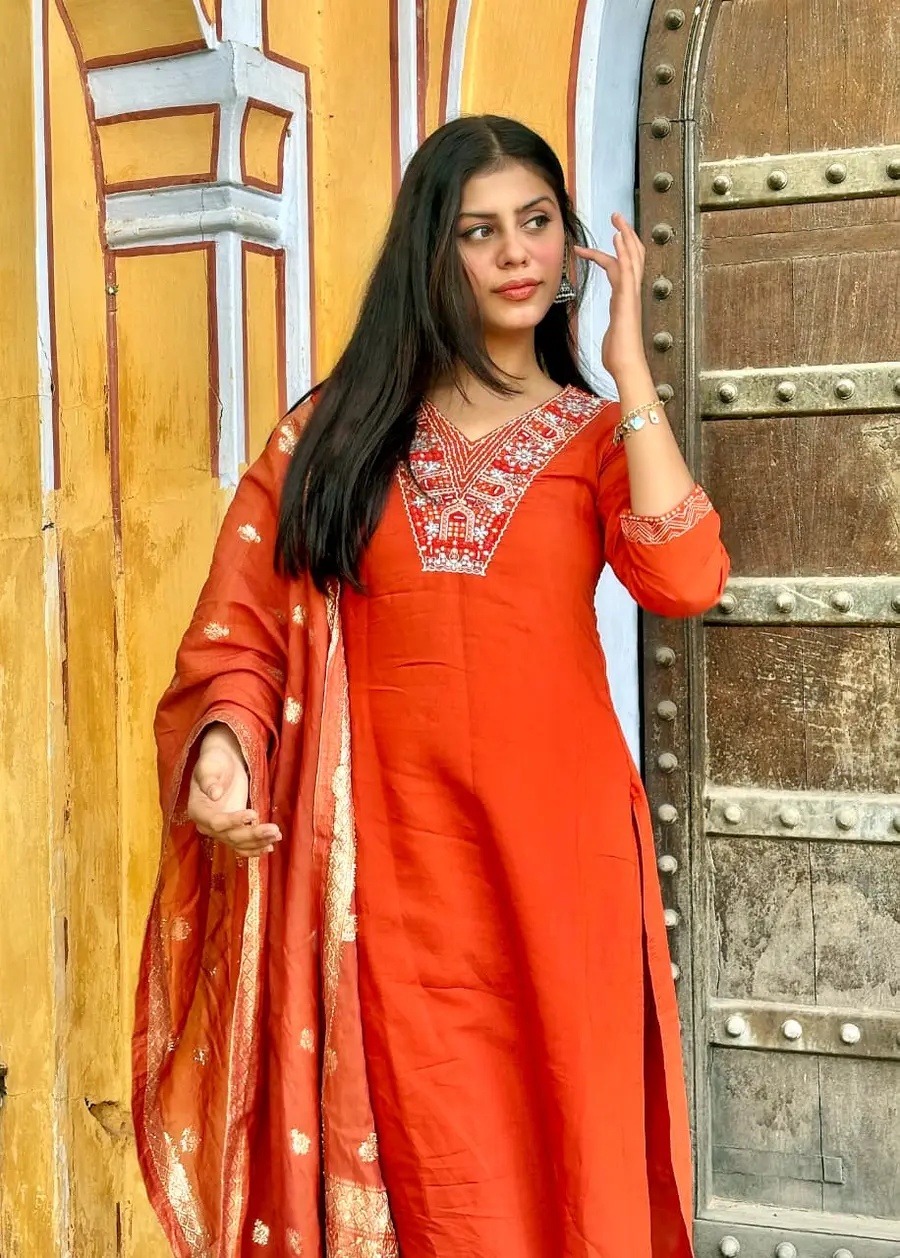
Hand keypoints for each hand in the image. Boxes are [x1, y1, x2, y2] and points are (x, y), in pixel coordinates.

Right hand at [186, 722, 280, 856]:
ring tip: (276, 836)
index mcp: (198, 810)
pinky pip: (243, 844)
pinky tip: (269, 846)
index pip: (216, 822)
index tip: (253, 814)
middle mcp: (207, 824)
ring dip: (258, 843)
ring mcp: (221, 829)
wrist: (222, 763)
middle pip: (230, 836)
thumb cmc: (214, 761)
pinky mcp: (233, 829)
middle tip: (274, 829)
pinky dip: (255, 847)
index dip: (234, 821)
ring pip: (239, 843)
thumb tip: (214, 794)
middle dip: (253, 835)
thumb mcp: (209, 766)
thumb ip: (209, 780)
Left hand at [574, 212, 648, 381]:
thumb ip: (614, 327)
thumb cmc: (619, 355)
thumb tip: (613, 332)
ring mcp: (631, 295)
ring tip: (615, 217)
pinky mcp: (627, 299)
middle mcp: (632, 293)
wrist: (627, 366)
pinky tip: (617, 238)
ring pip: (632, 257)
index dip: (618, 250)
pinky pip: (627, 270)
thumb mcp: (613, 336)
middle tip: (615, 215)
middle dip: (625, 234)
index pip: (625, 267)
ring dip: (624, 235)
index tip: (608, 238)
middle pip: (634, 255)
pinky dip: (623, 251)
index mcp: (627, 299)